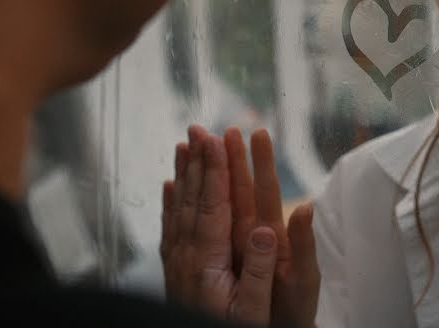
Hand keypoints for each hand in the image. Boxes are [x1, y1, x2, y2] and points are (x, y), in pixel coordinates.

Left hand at [160, 126, 318, 326]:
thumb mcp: (253, 310)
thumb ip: (260, 271)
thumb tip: (268, 230)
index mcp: (208, 262)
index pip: (213, 205)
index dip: (215, 170)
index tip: (218, 139)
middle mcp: (188, 257)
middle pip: (192, 199)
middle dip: (197, 161)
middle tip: (198, 128)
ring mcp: (178, 263)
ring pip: (178, 208)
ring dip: (182, 174)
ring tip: (182, 145)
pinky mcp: (175, 270)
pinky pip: (170, 226)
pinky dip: (170, 201)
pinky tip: (169, 185)